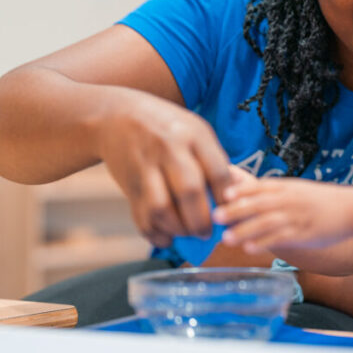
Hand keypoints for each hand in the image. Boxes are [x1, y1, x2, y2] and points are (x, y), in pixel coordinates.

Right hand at [96, 88, 231, 246]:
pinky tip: (167, 236)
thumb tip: (235, 195)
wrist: (116, 116)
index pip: (218, 173)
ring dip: (177, 229)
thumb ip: (214, 159)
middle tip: (208, 232)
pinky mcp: (129, 184)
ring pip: (161, 209)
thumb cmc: (168, 127)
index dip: (226, 199)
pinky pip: (141, 216)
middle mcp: (168, 149)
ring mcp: (145, 167)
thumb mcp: (196, 130)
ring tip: (188, 233)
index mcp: (193, 135)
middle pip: (190, 192)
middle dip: (202, 220)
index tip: (229, 212)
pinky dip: (155, 233)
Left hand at [214, 177, 351, 252]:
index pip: (261, 186)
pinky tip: (249, 248)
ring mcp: (297, 217)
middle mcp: (290, 200)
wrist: (352, 209)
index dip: (242, 190)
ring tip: (226, 238)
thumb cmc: (320, 201)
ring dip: (246, 230)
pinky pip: (282, 238)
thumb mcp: (297, 189)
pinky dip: (264, 242)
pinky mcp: (304, 234)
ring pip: (268, 222)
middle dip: (237, 210)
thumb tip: (243, 194)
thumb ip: (273, 192)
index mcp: (287, 187)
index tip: (223, 194)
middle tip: (215, 216)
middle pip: (260, 203)